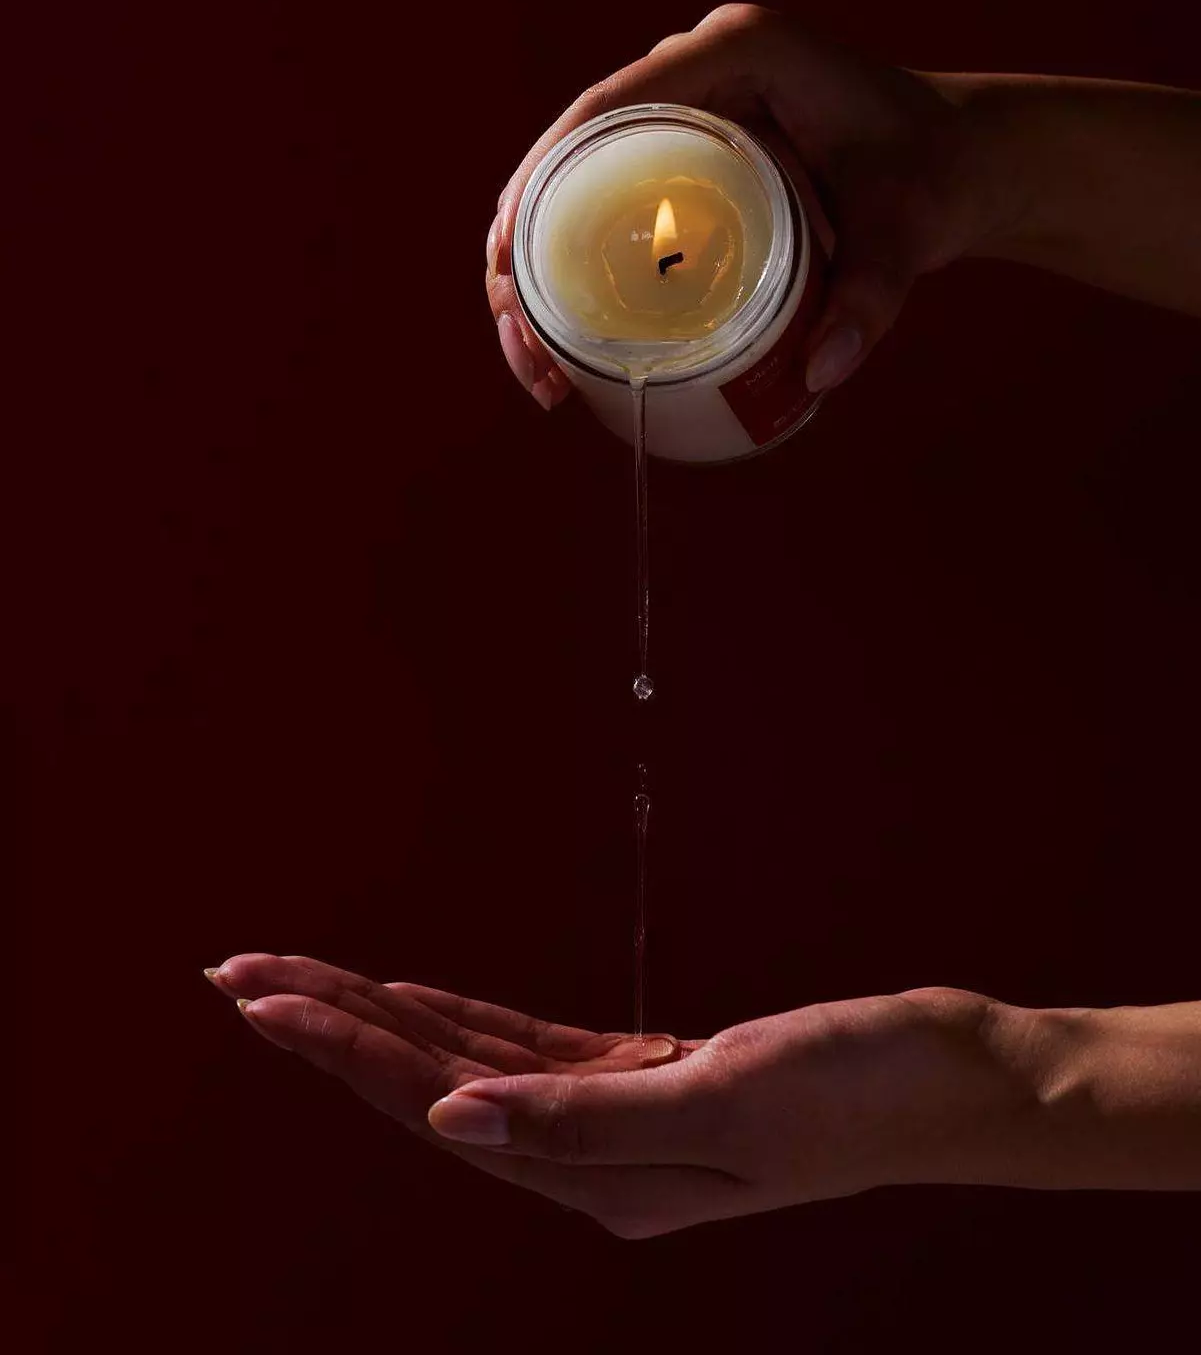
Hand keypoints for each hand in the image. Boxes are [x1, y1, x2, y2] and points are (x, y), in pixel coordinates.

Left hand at [207, 958, 1024, 1238]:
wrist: (950, 1079)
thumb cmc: (856, 1090)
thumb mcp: (723, 1102)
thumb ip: (585, 1119)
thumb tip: (446, 1123)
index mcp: (600, 1177)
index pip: (436, 1104)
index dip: (345, 1048)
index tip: (262, 994)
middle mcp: (592, 1159)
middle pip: (430, 1085)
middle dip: (333, 1027)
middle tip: (239, 971)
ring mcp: (619, 1120)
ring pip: (469, 1064)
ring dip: (384, 1018)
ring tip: (300, 979)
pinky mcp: (650, 1079)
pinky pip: (529, 1052)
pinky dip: (464, 1021)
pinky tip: (419, 1000)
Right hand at [485, 3, 1020, 406]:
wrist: (960, 163)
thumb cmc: (934, 177)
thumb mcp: (907, 232)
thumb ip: (874, 296)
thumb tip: (822, 374)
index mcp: (736, 52)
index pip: (608, 108)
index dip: (540, 182)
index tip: (509, 264)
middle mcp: (697, 74)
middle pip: (570, 157)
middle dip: (521, 253)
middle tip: (523, 347)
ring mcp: (686, 116)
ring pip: (576, 189)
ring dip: (534, 274)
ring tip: (539, 369)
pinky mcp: (687, 159)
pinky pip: (609, 207)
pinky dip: (574, 272)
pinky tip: (562, 342)